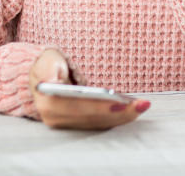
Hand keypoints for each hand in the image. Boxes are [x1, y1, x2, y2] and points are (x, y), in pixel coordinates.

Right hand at [29, 48, 148, 129]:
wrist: (42, 75)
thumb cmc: (48, 65)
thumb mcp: (48, 60)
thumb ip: (51, 68)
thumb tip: (55, 79)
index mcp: (49, 102)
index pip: (77, 107)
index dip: (99, 107)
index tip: (119, 102)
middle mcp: (56, 118)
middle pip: (91, 118)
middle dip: (118, 113)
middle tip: (141, 105)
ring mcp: (66, 124)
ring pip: (98, 123)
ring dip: (122, 117)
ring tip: (142, 106)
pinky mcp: (76, 124)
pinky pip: (99, 123)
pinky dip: (117, 118)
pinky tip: (133, 109)